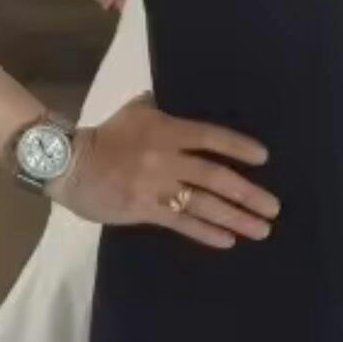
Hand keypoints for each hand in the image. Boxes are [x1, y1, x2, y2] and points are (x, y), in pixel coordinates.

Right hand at [47, 91, 279, 247]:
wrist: (68, 164)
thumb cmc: (105, 136)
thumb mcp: (134, 111)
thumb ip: (159, 107)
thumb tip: (173, 101)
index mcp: (166, 130)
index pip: (211, 137)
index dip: (239, 147)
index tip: (264, 158)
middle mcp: (166, 158)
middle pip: (216, 176)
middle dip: (248, 193)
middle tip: (273, 207)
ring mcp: (157, 186)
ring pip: (204, 204)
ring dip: (237, 218)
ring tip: (262, 229)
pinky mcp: (145, 210)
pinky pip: (182, 223)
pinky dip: (207, 232)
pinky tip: (228, 240)